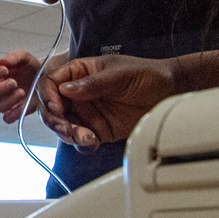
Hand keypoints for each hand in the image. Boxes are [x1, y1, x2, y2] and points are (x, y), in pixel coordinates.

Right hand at [0, 51, 66, 129]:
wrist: (45, 79)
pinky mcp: (13, 113)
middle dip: (0, 88)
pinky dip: (14, 113)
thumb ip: (13, 57)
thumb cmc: (30, 67)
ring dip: (8, 100)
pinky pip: (7, 118)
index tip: (5, 70)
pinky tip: (23, 104)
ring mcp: (4, 103)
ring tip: (22, 92)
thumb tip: (2, 61)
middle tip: (14, 82)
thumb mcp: (24, 57)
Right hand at [45, 55, 177, 150]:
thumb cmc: (146, 74)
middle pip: (52, 107)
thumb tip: (66, 89)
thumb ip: (93, 83)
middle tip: (68, 128)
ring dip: (69, 134)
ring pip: (64, 125)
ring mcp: (88, 112)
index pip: (51, 82)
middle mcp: (79, 93)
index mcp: (79, 72)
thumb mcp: (119, 74)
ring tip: (86, 138)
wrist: (170, 92)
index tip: (57, 108)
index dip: (48, 95)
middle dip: (56, 120)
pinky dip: (82, 145)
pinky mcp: (99, 129)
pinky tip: (93, 143)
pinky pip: (81, 140)